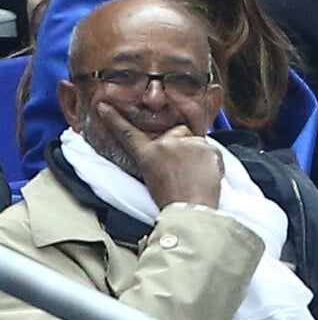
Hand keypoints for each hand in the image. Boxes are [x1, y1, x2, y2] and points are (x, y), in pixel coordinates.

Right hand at [97, 103, 223, 208]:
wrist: (190, 213)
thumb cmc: (173, 202)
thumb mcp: (153, 180)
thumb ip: (159, 158)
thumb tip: (169, 152)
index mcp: (148, 154)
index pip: (128, 133)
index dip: (114, 119)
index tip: (103, 106)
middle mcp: (165, 143)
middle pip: (178, 132)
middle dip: (182, 145)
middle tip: (184, 171)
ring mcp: (186, 143)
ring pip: (196, 141)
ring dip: (197, 154)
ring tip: (194, 177)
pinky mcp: (205, 146)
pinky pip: (211, 150)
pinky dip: (211, 161)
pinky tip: (205, 176)